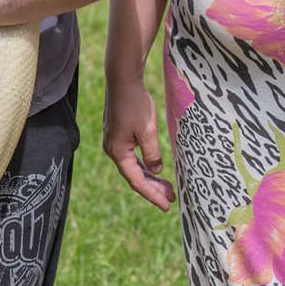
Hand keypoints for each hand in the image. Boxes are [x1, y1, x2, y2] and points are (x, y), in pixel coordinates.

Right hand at [102, 83, 174, 210]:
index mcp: (118, 152)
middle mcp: (113, 150)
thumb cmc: (135, 104)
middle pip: (135, 176)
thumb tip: (156, 169)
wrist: (122, 80)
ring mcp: (115, 143)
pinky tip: (155, 170)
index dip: (152, 194)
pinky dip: (145, 166)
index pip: (137, 180)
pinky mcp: (119, 136)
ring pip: (134, 167)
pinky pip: (133, 158)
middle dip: (153, 188)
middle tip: (171, 198)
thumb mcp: (148, 130)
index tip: (167, 205)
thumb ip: (152, 153)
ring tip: (167, 188)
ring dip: (150, 178)